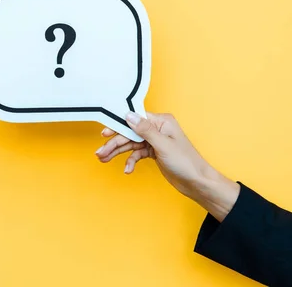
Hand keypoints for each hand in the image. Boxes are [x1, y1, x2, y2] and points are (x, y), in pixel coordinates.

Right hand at [96, 111, 239, 221]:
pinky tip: (127, 170)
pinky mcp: (153, 152)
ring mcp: (154, 141)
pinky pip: (137, 154)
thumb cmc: (186, 162)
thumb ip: (144, 130)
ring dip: (117, 152)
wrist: (197, 183)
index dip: (118, 126)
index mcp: (161, 122)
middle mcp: (157, 129)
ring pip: (130, 144)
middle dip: (114, 143)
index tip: (104, 132)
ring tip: (104, 159)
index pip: (134, 120)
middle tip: (100, 152)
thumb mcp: (163, 145)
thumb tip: (129, 115)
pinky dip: (131, 161)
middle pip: (129, 133)